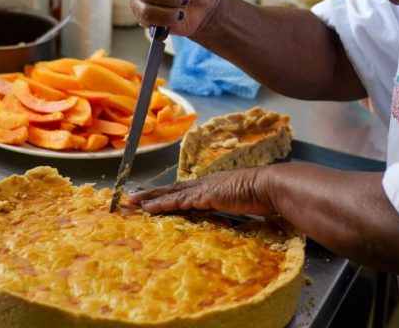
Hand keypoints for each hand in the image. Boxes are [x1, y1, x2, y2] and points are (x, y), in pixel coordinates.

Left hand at [128, 168, 276, 215]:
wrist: (266, 187)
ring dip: (150, 198)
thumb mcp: (240, 201)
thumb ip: (230, 206)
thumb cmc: (259, 195)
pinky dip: (162, 205)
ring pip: (170, 194)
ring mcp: (202, 189)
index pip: (185, 190)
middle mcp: (203, 184)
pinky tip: (149, 208)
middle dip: (152, 193)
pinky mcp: (203, 196)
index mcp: (211, 185)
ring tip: (133, 202)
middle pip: (172, 189)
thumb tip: (228, 213)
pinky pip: (178, 202)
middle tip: (132, 197)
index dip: (168, 193)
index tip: (153, 197)